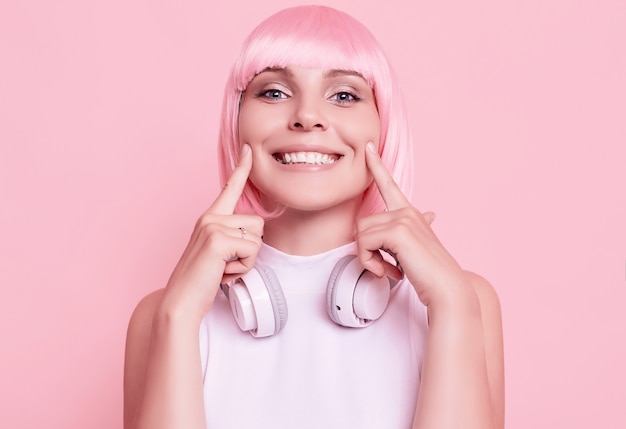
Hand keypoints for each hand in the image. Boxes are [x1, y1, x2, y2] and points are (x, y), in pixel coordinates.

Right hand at [161, 144, 263, 320]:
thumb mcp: (219, 254)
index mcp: (209, 218)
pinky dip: (242, 268)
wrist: (180, 302)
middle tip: (226, 265)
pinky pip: (252, 251)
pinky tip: (222, 274)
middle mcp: (210, 217)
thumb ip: (233, 238)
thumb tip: (256, 234)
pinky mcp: (217, 240)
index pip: (230, 188)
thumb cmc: (201, 281)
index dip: (242, 168)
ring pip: (257, 238)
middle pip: (258, 223)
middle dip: (250, 250)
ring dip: (247, 260)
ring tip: (223, 269)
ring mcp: (212, 226)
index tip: (249, 149)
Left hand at [355, 142, 464, 307]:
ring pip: (360, 234)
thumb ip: (410, 233)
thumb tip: (431, 214)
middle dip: (366, 250)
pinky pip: (364, 243)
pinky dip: (369, 262)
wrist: (446, 288)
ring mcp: (403, 219)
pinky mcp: (398, 231)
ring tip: (387, 270)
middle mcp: (406, 211)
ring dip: (367, 258)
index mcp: (409, 213)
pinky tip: (388, 272)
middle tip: (384, 267)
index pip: (389, 185)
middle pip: (361, 223)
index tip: (368, 149)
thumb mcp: (414, 249)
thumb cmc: (429, 274)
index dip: (377, 166)